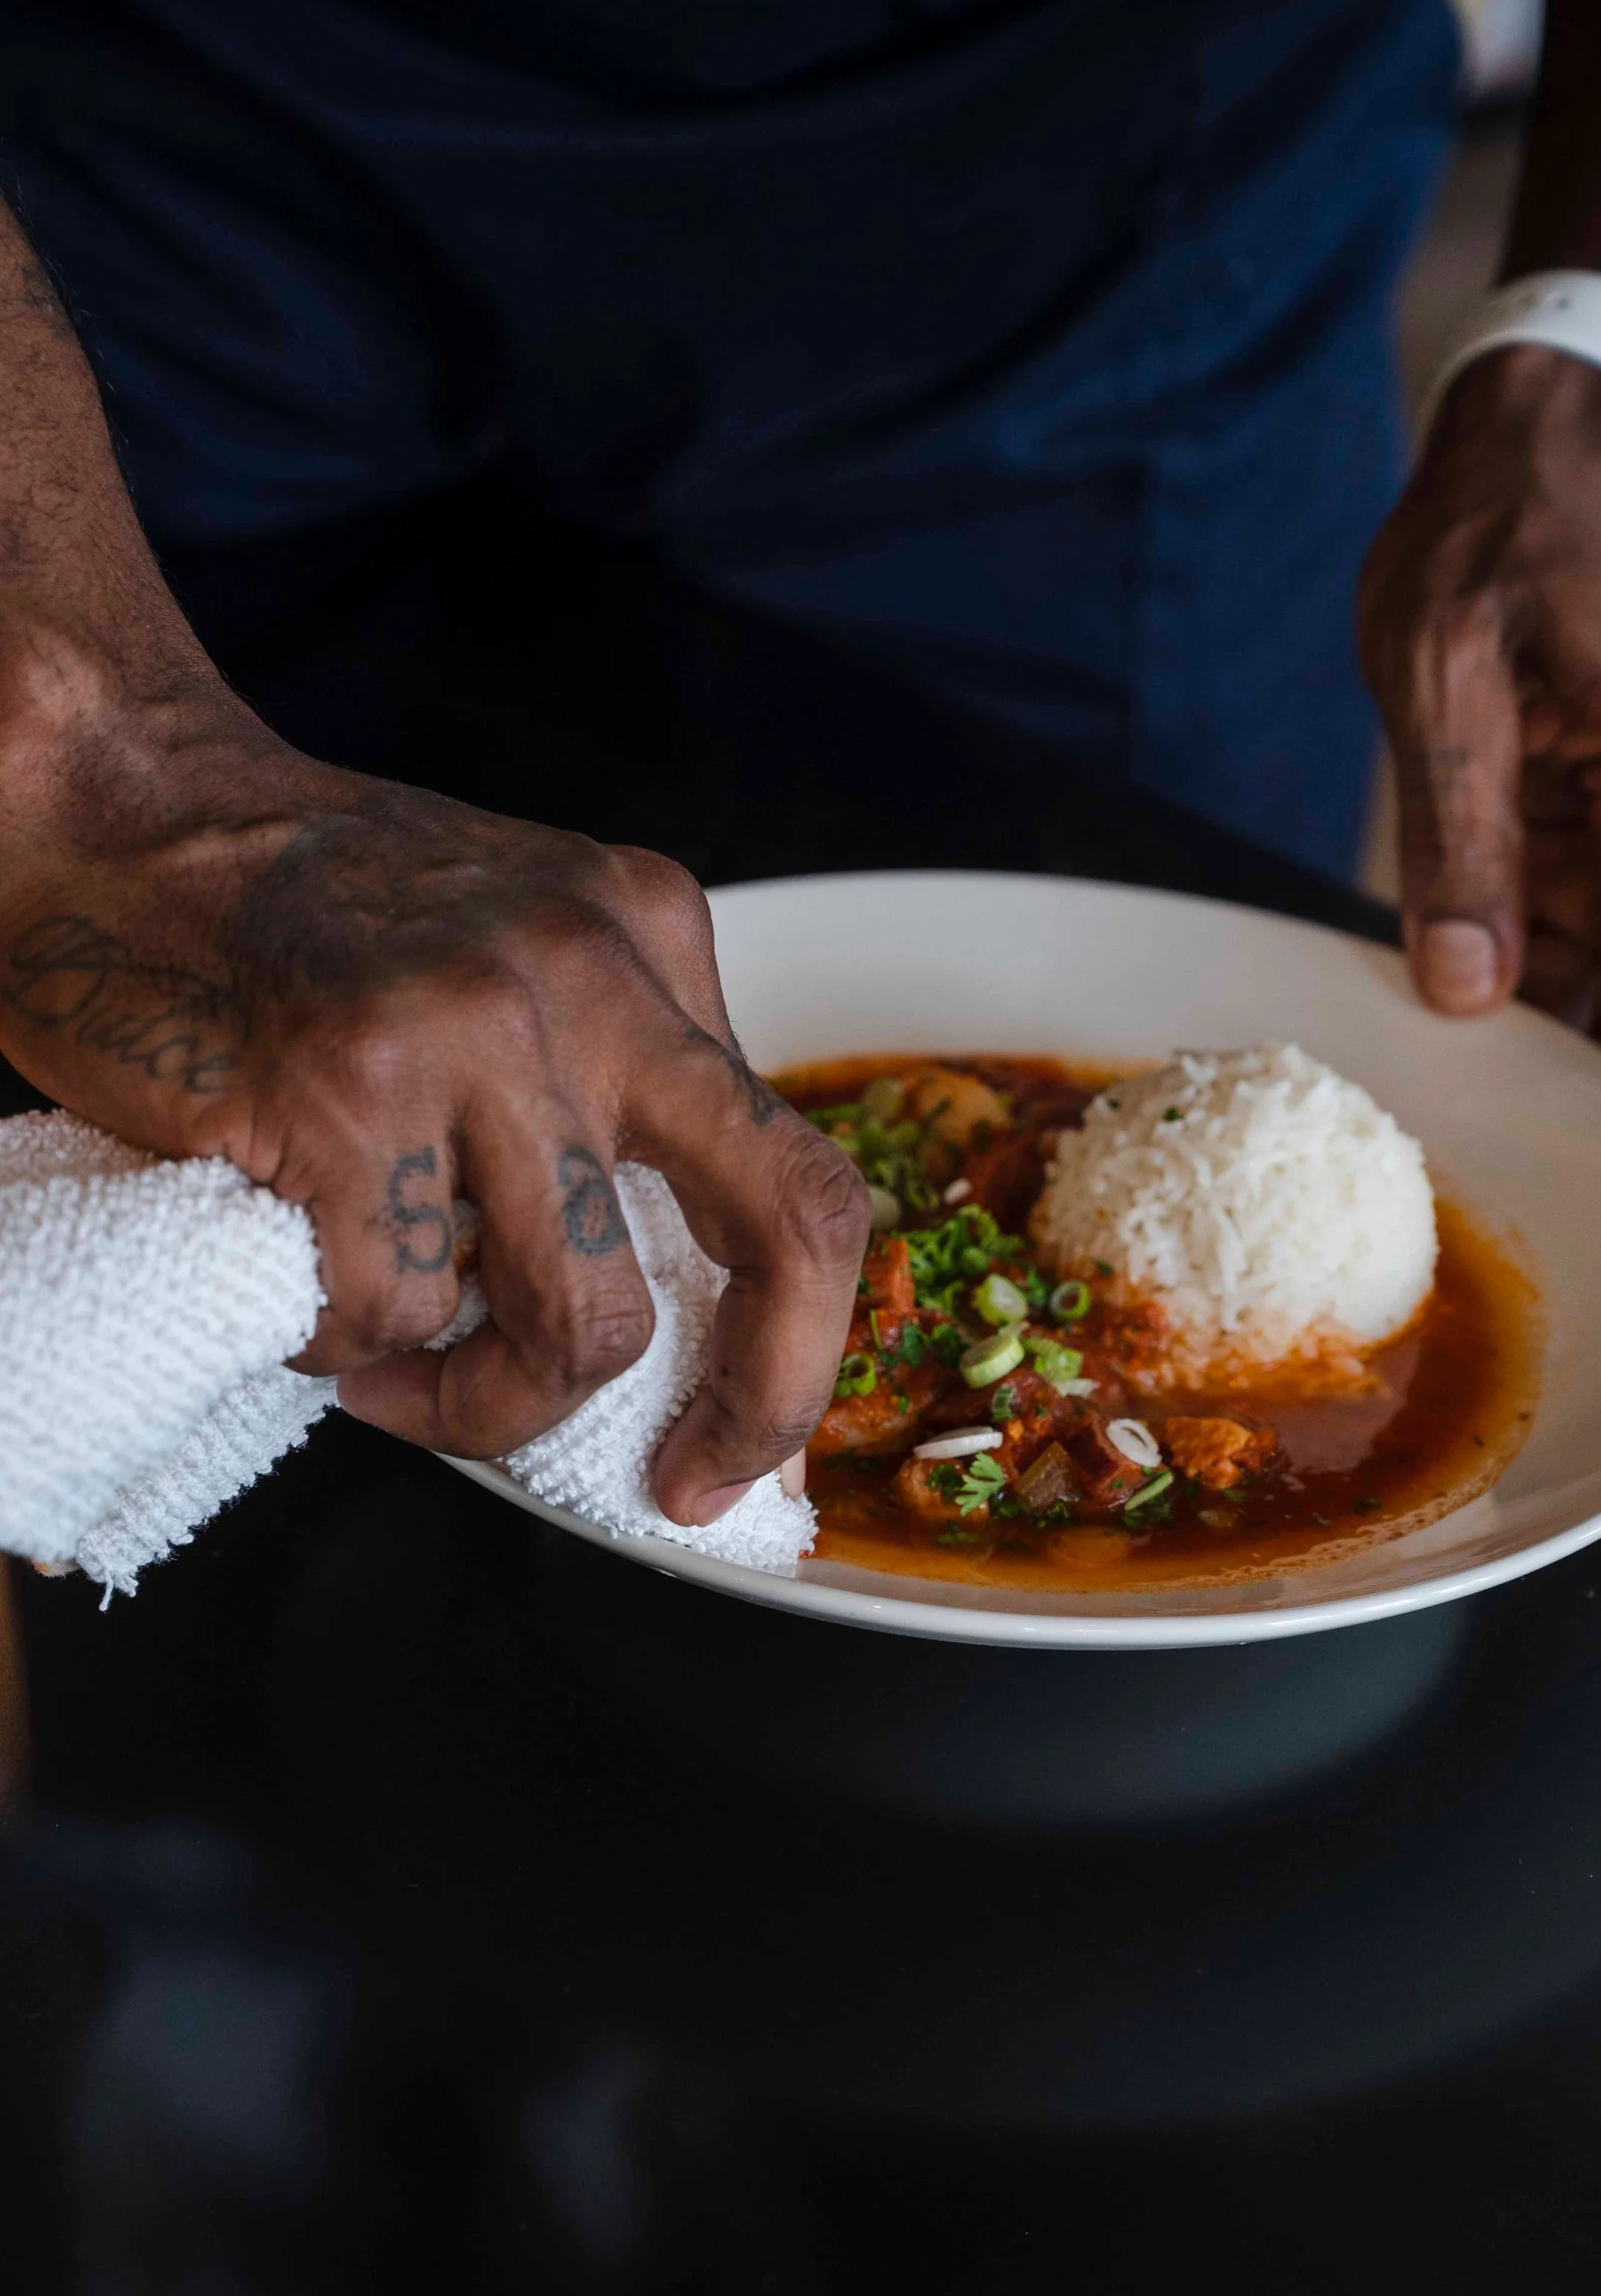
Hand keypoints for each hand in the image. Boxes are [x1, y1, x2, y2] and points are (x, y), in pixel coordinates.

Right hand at [0, 660, 868, 1520]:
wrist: (106, 811)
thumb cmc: (294, 921)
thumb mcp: (507, 959)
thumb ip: (599, 1099)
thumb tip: (669, 1328)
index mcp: (649, 934)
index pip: (799, 1170)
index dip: (796, 1340)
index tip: (739, 1440)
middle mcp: (594, 968)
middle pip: (784, 1227)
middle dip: (760, 1399)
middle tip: (687, 1484)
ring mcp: (475, 1021)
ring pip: (580, 1321)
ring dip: (482, 1399)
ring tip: (392, 1368)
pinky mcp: (346, 1084)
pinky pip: (396, 1312)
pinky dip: (341, 1340)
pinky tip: (291, 1269)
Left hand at [1358, 345, 1600, 1172]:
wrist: (1531, 460)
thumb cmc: (1494, 542)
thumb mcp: (1445, 679)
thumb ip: (1458, 840)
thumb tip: (1469, 987)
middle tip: (1581, 1215)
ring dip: (1555, 1064)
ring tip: (1495, 1158)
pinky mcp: (1591, 848)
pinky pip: (1562, 950)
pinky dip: (1515, 1001)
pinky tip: (1457, 1061)